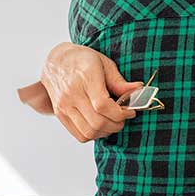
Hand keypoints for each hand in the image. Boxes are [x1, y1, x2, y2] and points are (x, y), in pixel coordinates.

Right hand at [17, 43, 142, 142]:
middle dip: (116, 124)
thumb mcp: (104, 63)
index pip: (103, 105)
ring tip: (113, 122)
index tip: (130, 111)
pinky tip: (100, 125)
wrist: (56, 61)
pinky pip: (79, 135)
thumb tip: (138, 90)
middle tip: (123, 118)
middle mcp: (71, 94)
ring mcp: (64, 106)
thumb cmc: (82, 60)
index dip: (120, 113)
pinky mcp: (60, 115)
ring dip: (106, 132)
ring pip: (88, 132)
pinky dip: (94, 135)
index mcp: (85, 78)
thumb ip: (119, 81)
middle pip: (97, 122)